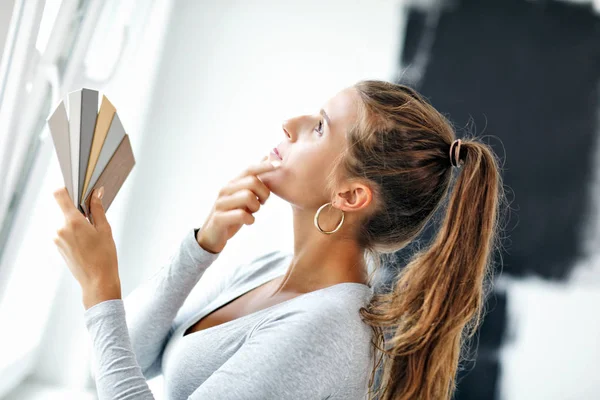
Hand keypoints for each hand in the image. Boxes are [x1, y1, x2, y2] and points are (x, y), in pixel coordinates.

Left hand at [52, 186, 120, 307]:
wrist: (97, 281)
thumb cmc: (105, 256)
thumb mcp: (105, 229)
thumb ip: (97, 209)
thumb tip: (96, 193)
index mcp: (72, 222)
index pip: (60, 195)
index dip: (67, 188)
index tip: (77, 189)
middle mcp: (60, 229)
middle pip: (66, 209)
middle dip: (79, 210)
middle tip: (95, 218)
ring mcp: (58, 239)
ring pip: (67, 222)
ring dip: (78, 223)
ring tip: (93, 235)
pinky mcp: (59, 247)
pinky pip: (66, 232)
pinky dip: (75, 232)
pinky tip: (88, 243)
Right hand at [197, 156, 280, 253]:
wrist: (212, 235)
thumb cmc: (231, 213)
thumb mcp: (242, 194)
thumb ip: (253, 178)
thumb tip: (266, 156)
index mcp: (232, 183)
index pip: (249, 169)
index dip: (264, 166)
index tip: (279, 165)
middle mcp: (225, 190)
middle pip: (253, 182)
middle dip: (264, 193)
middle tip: (262, 202)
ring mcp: (221, 203)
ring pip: (248, 197)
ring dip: (256, 207)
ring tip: (252, 213)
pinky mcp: (219, 218)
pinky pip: (242, 215)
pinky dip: (250, 220)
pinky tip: (248, 221)